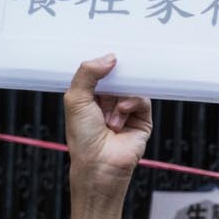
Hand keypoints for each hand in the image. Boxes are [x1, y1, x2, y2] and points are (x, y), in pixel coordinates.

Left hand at [63, 56, 151, 209]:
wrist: (99, 163)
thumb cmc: (83, 136)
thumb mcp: (76, 98)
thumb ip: (88, 73)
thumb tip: (110, 57)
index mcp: (91, 97)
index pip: (99, 73)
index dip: (102, 64)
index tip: (107, 56)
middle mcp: (109, 102)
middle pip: (117, 77)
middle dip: (112, 80)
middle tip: (110, 78)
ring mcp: (126, 111)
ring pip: (130, 87)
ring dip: (118, 99)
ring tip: (109, 117)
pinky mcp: (142, 119)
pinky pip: (142, 99)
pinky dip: (132, 102)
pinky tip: (121, 113)